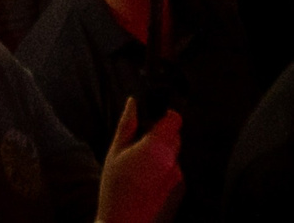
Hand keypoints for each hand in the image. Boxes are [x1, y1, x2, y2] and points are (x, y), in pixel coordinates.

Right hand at [99, 98, 184, 222]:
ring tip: (140, 168)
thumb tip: (132, 102)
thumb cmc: (114, 190)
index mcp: (155, 148)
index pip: (174, 120)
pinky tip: (146, 182)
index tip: (152, 122)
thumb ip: (127, 125)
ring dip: (162, 154)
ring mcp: (177, 176)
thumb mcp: (114, 154)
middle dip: (160, 136)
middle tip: (140, 146)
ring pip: (174, 153)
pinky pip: (174, 170)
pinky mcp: (179, 188)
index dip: (165, 116)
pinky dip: (164, 171)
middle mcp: (171, 160)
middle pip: (174, 136)